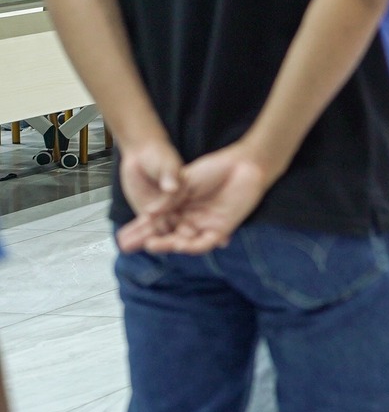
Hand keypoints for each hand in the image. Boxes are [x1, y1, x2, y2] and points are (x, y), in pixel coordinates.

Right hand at [120, 139, 273, 254]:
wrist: (243, 164)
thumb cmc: (215, 169)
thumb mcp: (185, 181)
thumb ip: (169, 198)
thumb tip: (149, 213)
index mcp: (178, 207)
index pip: (155, 222)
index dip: (139, 230)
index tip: (122, 237)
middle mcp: (189, 219)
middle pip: (165, 235)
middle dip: (148, 241)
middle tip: (129, 246)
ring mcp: (204, 225)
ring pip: (182, 241)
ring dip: (167, 244)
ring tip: (152, 245)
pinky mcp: (221, 228)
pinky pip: (204, 242)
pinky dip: (192, 245)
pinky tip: (180, 245)